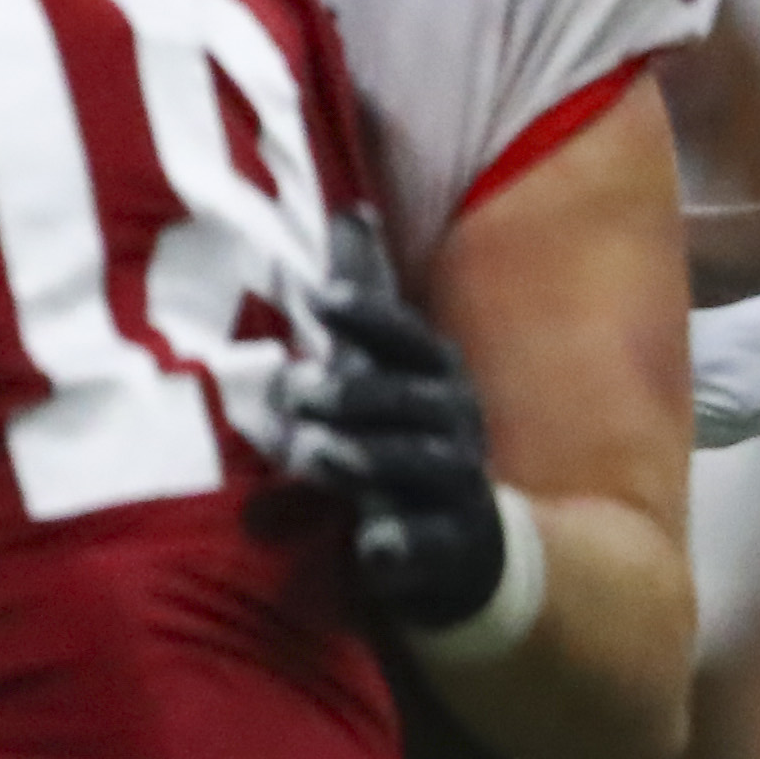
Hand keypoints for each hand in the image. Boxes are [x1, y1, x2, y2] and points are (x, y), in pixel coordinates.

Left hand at [268, 213, 513, 634]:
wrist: (469, 538)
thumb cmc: (403, 431)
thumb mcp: (385, 365)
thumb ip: (364, 298)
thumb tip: (348, 209)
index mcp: (436, 377)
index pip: (407, 338)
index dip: (368, 316)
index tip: (319, 298)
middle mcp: (454, 426)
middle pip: (407, 403)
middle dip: (351, 393)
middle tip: (290, 388)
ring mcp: (457, 488)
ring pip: (418, 468)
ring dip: (364, 458)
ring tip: (309, 453)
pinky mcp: (449, 548)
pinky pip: (429, 546)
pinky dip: (402, 547)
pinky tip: (373, 549)